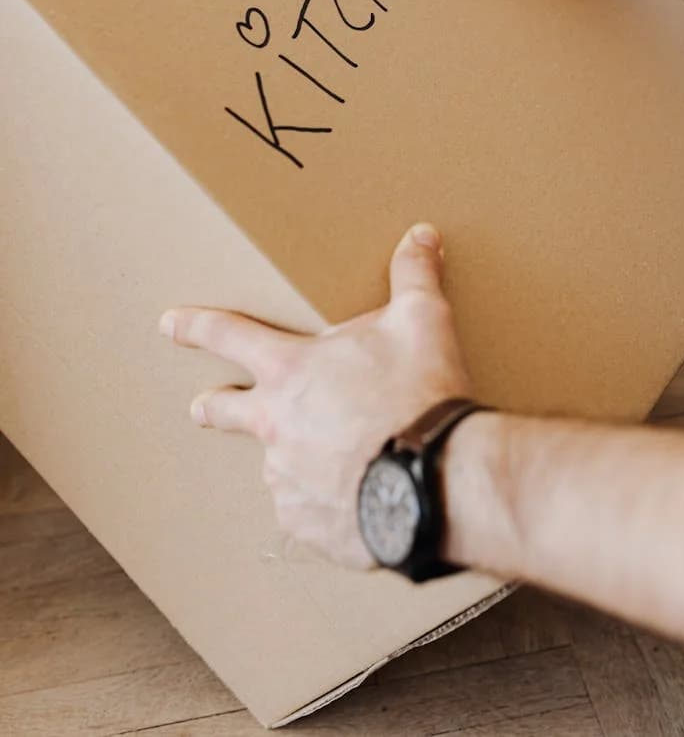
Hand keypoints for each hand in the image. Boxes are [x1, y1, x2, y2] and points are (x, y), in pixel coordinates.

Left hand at [159, 223, 470, 568]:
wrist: (439, 479)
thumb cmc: (421, 395)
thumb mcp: (422, 322)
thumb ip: (414, 275)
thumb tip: (421, 235)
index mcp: (291, 370)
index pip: (229, 335)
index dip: (195, 326)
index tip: (168, 324)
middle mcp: (275, 425)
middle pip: (224, 411)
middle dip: (211, 407)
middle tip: (201, 407)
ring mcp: (285, 478)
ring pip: (277, 463)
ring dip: (295, 457)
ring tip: (335, 457)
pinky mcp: (305, 524)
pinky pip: (305, 510)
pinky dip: (323, 501)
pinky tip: (352, 494)